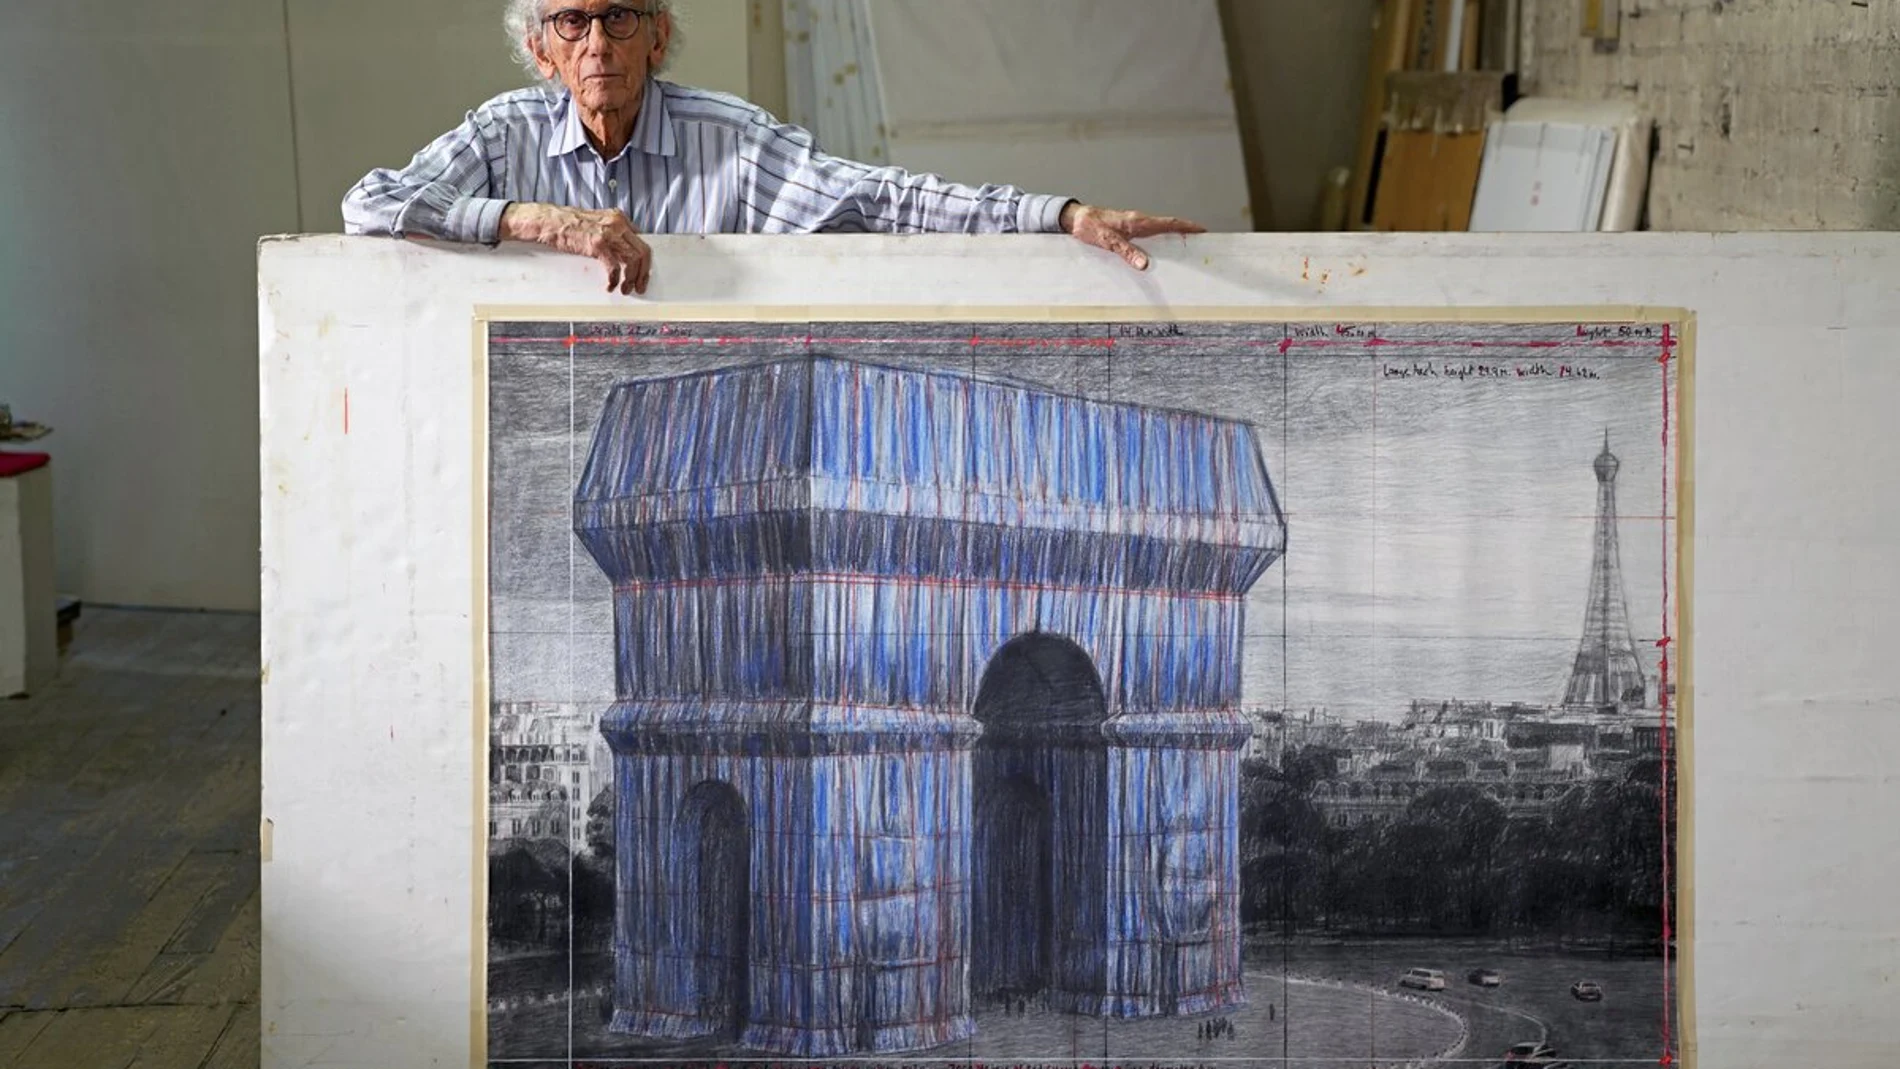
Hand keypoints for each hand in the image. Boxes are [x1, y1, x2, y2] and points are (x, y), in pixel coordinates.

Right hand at [500, 203, 652, 294]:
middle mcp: (617, 224)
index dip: (644, 261)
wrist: (549, 221)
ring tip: (626, 289)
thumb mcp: (597, 224)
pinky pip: (615, 267)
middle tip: (640, 286)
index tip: (643, 274)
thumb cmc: (568, 223)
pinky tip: (610, 285)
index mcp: (619, 218)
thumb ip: (613, 234)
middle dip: (644, 273)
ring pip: (634, 260)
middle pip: (643, 251)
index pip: (642, 241)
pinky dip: (615, 280)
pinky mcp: (598, 244)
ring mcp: (609, 233)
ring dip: (632, 279)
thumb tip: (624, 251)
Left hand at [1059, 201, 1205, 270]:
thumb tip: (1144, 264)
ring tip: (1185, 249)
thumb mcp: (1107, 241)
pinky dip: (1159, 241)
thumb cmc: (1090, 226)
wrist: (1076, 218)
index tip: (1202, 230)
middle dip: (1185, 233)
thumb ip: (1126, 252)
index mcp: (1138, 221)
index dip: (1186, 227)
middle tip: (1199, 243)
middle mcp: (1139, 221)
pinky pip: (1149, 235)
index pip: (1168, 223)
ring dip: (1172, 237)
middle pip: (1168, 226)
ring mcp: (1134, 225)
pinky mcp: (1127, 230)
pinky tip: (1159, 252)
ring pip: (1159, 231)